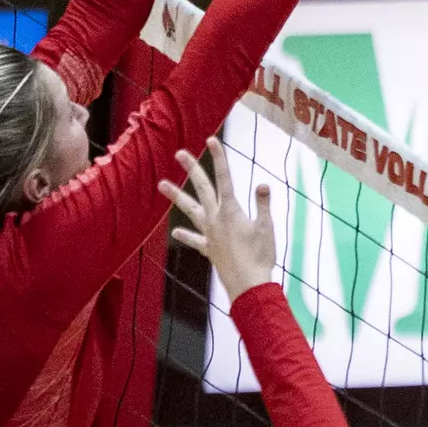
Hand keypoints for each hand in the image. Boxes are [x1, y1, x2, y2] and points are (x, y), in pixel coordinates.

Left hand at [159, 137, 275, 302]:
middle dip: (192, 169)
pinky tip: (175, 231)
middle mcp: (216, 219)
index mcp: (231, 210)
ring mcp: (210, 234)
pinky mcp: (210, 249)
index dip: (219, 158)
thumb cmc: (261, 256)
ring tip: (161, 184)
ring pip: (190, 210)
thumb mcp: (267, 227)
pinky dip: (185, 235)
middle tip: (179, 153)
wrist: (248, 285)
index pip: (225, 178)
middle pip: (202, 188)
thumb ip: (263, 205)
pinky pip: (195, 239)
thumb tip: (262, 185)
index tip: (212, 140)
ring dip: (176, 196)